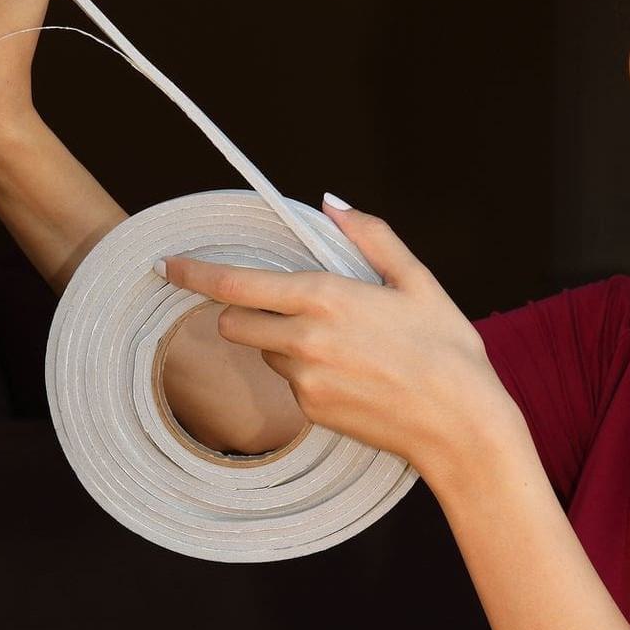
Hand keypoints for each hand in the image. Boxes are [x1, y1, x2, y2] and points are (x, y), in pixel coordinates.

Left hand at [158, 197, 528, 495]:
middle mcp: (304, 340)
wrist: (461, 425)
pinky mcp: (312, 413)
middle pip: (233, 323)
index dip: (194, 273)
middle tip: (281, 306)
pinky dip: (308, 374)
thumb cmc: (448, 349)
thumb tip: (331, 204)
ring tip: (344, 345)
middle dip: (243, 312)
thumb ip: (371, 236)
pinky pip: (291, 385)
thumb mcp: (418, 281)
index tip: (167, 265)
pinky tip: (354, 374)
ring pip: (265, 354)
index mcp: (325, 298)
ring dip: (282, 343)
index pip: (236, 284)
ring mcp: (304, 382)